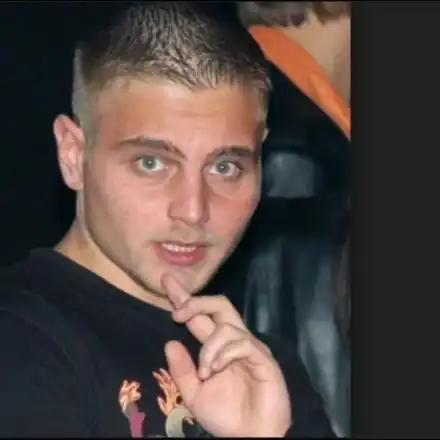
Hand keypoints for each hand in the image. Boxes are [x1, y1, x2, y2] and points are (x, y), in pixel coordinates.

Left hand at [161, 274, 291, 436]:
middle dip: (196, 302)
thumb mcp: (194, 394)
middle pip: (220, 304)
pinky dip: (224, 354)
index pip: (200, 315)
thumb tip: (170, 342)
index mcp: (218, 346)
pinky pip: (242, 342)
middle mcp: (234, 341)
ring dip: (208, 347)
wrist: (251, 436)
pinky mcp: (263, 357)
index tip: (166, 281)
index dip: (184, 298)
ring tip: (204, 372)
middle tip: (177, 314)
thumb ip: (182, 370)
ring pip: (226, 325)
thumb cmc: (226, 415)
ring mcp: (250, 347)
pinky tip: (216, 370)